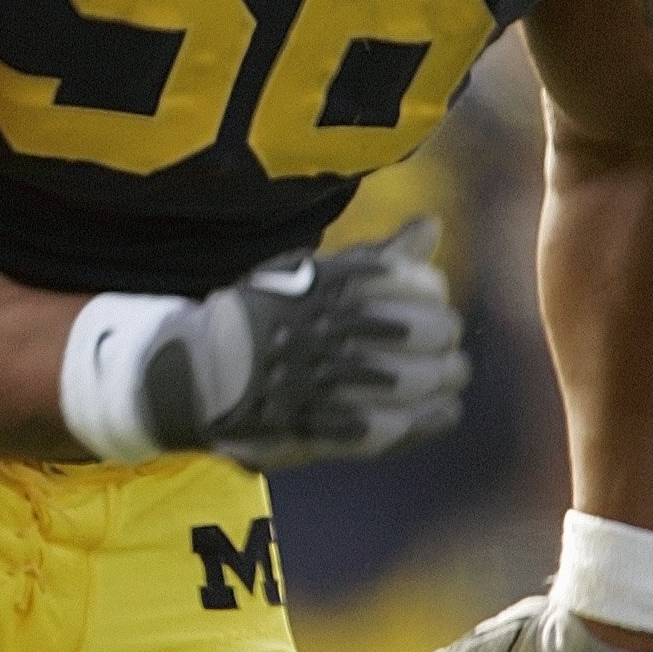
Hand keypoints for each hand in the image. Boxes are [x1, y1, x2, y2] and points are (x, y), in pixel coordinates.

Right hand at [121, 218, 467, 467]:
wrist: (202, 374)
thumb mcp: (314, 276)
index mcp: (323, 285)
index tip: (433, 302)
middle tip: (448, 349)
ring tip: (450, 379)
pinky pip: (386, 426)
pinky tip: (443, 412)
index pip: (408, 281)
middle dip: (443, 339)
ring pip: (409, 381)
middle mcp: (323, 330)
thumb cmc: (268, 319)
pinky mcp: (319, 426)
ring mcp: (319, 382)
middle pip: (420, 332)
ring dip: (441, 381)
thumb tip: (432, 225)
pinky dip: (422, 421)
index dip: (430, 293)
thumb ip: (377, 258)